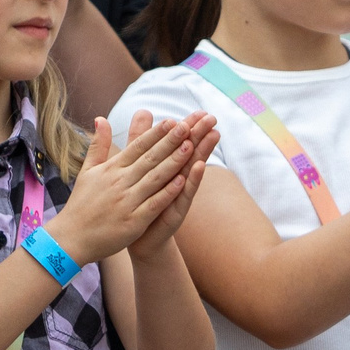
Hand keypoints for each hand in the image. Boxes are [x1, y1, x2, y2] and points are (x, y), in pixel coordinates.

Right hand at [48, 112, 192, 264]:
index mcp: (110, 169)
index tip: (172, 121)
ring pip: (155, 178)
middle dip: (170, 142)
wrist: (70, 238)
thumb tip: (101, 118)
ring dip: (174, 162)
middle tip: (187, 126)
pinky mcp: (133, 221)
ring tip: (191, 147)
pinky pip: (154, 204)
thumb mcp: (87, 171)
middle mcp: (119, 182)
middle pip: (149, 158)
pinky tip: (183, 181)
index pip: (137, 147)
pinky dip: (168, 192)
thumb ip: (97, 145)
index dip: (155, 133)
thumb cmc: (81, 204)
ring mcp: (127, 201)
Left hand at [127, 112, 219, 258]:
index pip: (179, 143)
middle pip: (190, 153)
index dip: (189, 128)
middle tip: (213, 118)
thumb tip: (144, 111)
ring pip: (191, 170)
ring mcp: (178, 196)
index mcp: (167, 167)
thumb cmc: (140, 201)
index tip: (200, 111)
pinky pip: (184, 194)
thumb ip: (140, 140)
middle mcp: (176, 180)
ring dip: (203, 153)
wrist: (137, 238)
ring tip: (213, 136)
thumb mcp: (137, 166)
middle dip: (201, 135)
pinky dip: (192, 180)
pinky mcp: (176, 212)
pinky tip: (199, 167)